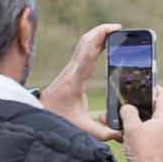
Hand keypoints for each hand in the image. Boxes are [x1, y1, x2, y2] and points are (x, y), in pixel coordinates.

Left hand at [38, 22, 121, 143]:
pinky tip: (102, 45)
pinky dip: (93, 44)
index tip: (116, 29)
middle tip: (119, 28)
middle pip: (85, 42)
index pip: (89, 51)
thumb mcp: (84, 130)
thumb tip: (125, 133)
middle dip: (102, 31)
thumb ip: (106, 133)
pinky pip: (82, 52)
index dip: (101, 36)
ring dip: (97, 36)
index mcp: (75, 79)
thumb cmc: (58, 121)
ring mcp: (69, 70)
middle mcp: (71, 70)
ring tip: (114, 33)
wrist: (37, 116)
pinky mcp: (70, 72)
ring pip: (83, 44)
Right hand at [121, 83, 162, 161]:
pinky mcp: (151, 144)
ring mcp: (159, 135)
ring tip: (111, 115)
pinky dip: (128, 130)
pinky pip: (139, 132)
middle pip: (150, 107)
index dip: (152, 86)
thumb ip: (128, 111)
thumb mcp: (132, 126)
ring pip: (142, 120)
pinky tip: (114, 130)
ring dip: (127, 118)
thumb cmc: (143, 151)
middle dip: (133, 103)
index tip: (141, 83)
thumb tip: (126, 108)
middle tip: (121, 99)